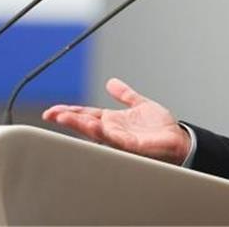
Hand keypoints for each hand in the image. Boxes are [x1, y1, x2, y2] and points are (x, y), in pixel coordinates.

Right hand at [42, 77, 190, 164]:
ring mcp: (120, 139)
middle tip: (50, 114)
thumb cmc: (161, 129)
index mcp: (113, 121)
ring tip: (62, 118)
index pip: (86, 114)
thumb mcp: (140, 105)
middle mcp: (113, 131)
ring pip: (94, 132)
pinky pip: (113, 138)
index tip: (52, 110)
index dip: (70, 112)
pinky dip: (101, 132)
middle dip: (67, 119)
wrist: (179, 141)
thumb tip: (111, 83)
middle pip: (85, 124)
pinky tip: (92, 125)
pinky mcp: (131, 145)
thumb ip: (125, 95)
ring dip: (78, 125)